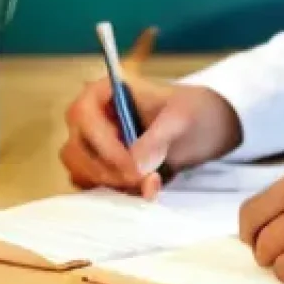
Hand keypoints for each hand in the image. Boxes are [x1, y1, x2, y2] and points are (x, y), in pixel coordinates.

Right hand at [60, 75, 241, 198]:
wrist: (207, 127)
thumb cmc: (193, 110)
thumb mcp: (181, 118)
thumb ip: (157, 139)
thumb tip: (134, 166)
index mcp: (104, 91)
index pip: (83, 117)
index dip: (104, 146)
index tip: (132, 168)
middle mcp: (91, 116)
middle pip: (75, 150)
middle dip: (108, 170)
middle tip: (144, 179)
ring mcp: (93, 144)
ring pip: (81, 172)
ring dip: (112, 184)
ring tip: (151, 182)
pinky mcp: (102, 167)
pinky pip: (94, 186)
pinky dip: (117, 193)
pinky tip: (147, 188)